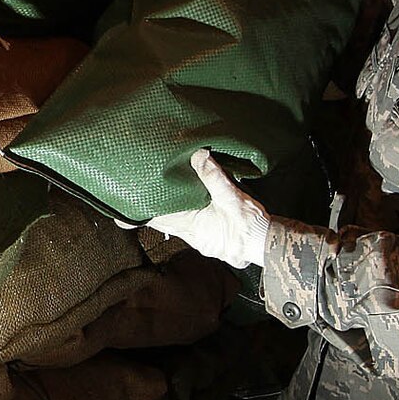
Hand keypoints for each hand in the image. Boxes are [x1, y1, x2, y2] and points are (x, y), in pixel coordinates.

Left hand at [146, 149, 270, 268]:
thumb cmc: (252, 226)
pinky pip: (189, 227)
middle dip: (153, 210)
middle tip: (137, 197)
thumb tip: (198, 156)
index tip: (129, 206)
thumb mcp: (233, 197)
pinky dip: (182, 216)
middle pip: (165, 223)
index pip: (160, 220)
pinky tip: (181, 206)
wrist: (269, 243)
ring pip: (176, 225)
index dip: (143, 213)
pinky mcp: (210, 237)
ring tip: (154, 198)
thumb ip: (214, 176)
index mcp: (194, 228)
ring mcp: (201, 239)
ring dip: (168, 213)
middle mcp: (194, 236)